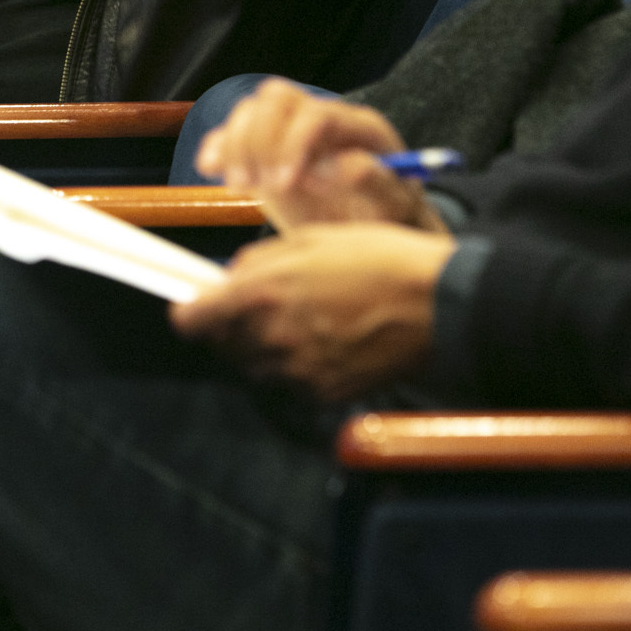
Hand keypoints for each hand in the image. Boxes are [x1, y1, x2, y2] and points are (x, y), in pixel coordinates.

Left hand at [171, 224, 455, 401]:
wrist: (439, 303)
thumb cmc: (378, 259)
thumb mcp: (311, 238)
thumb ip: (260, 261)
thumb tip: (230, 277)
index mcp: (262, 293)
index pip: (191, 321)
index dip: (191, 311)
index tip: (199, 304)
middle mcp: (272, 337)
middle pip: (223, 345)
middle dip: (232, 327)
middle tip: (263, 306)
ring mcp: (299, 371)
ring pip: (256, 366)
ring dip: (264, 348)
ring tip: (302, 321)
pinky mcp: (325, 392)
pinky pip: (292, 383)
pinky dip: (297, 367)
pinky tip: (327, 341)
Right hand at [195, 78, 446, 231]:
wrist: (370, 229)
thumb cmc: (389, 216)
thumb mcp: (395, 204)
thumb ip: (377, 182)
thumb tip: (342, 167)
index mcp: (357, 125)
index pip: (316, 114)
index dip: (293, 144)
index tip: (286, 185)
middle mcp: (321, 118)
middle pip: (275, 98)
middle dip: (259, 140)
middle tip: (256, 184)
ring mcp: (290, 131)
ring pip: (250, 110)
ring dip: (234, 145)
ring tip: (239, 186)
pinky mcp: (264, 150)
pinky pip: (231, 132)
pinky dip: (216, 147)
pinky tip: (211, 170)